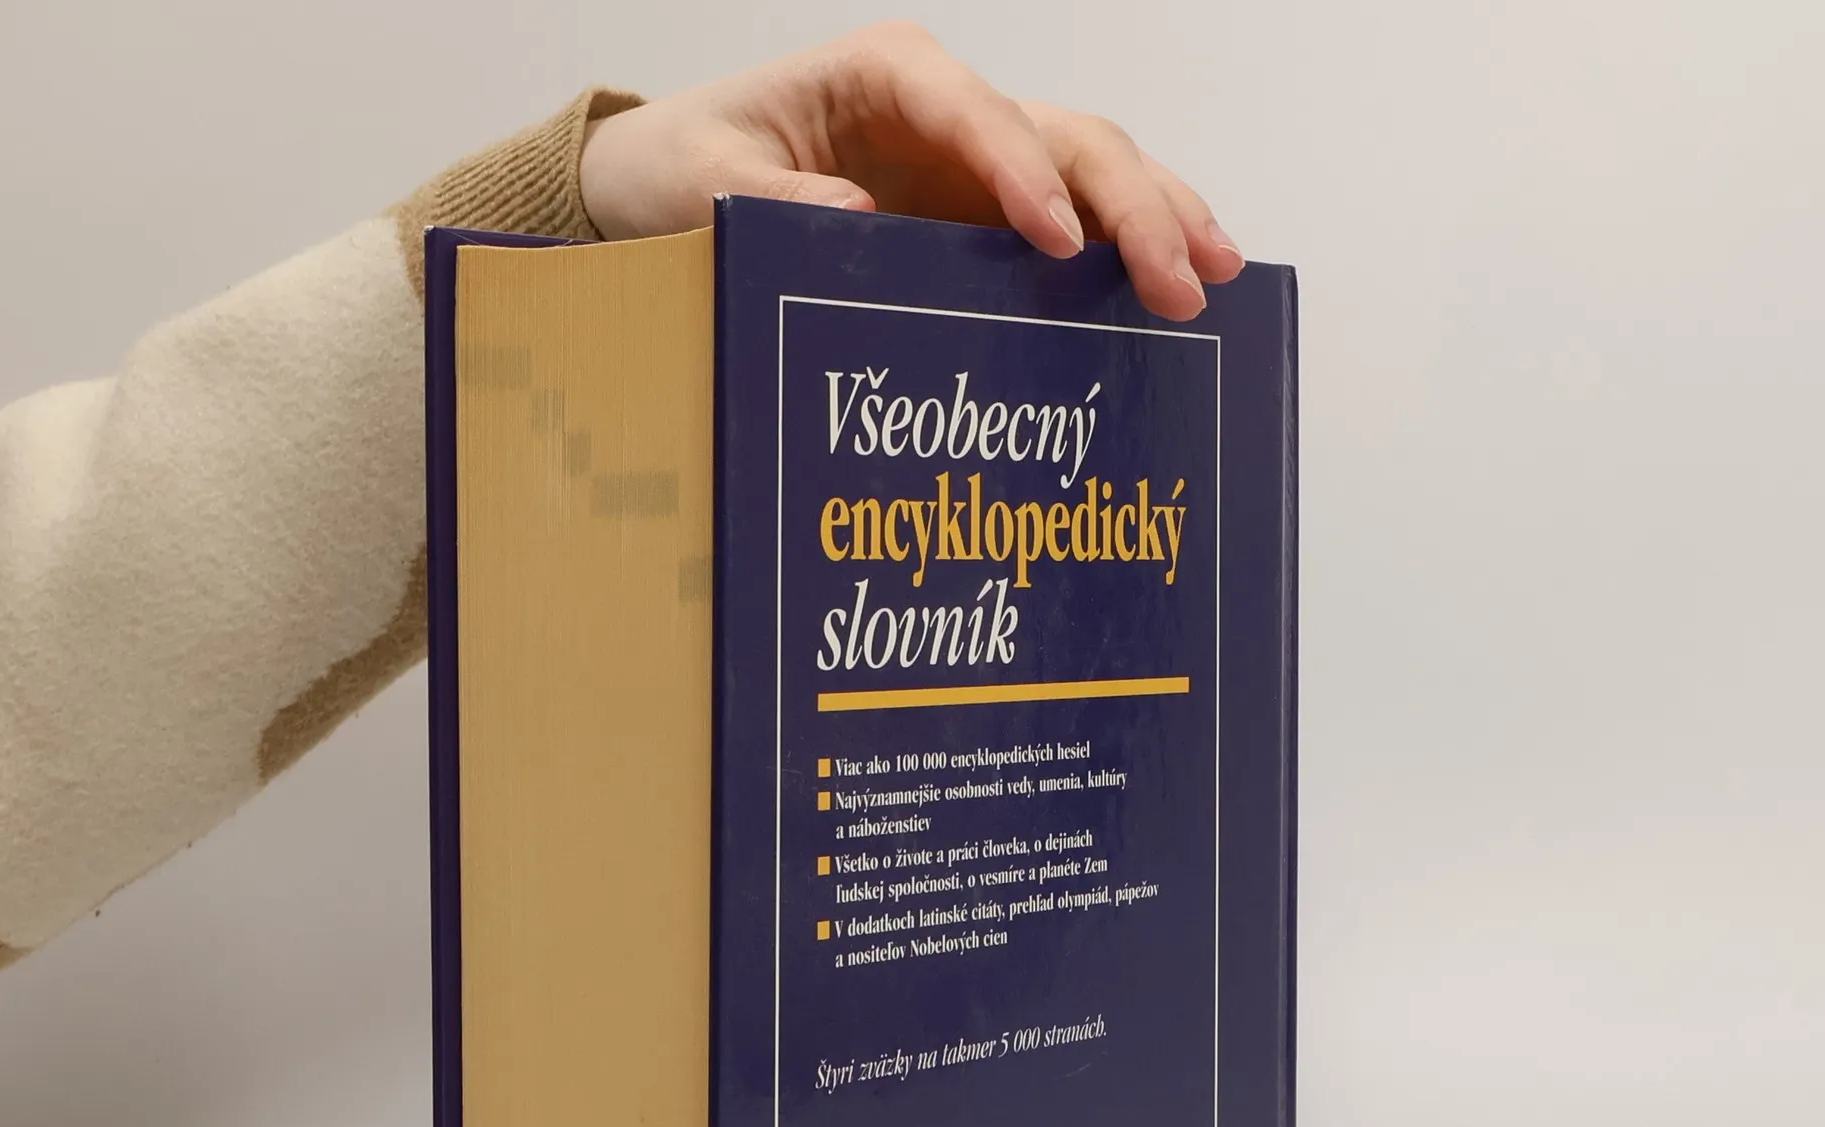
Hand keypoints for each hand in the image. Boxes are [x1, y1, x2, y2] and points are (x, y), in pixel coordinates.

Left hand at [579, 22, 1241, 321]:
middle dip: (1132, 207)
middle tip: (1183, 281)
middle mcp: (948, 107)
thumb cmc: (683, 165)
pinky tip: (1175, 285)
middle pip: (1069, 137)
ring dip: (1160, 218)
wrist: (675, 180)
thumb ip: (770, 201)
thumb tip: (858, 223)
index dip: (1026, 175)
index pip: (979, 114)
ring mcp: (976, 160)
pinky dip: (1128, 248)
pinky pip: (1075, 220)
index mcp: (885, 76)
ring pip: (1094, 169)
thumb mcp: (703, 181)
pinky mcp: (984, 213)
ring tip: (1216, 276)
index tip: (1060, 244)